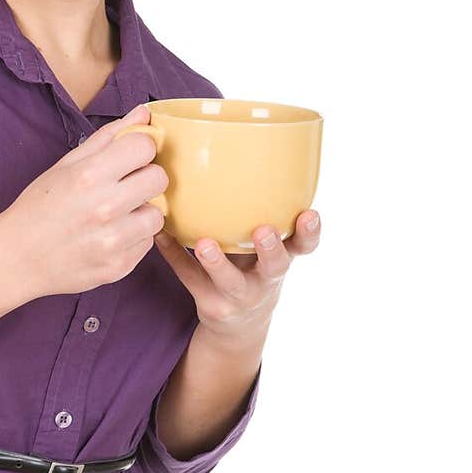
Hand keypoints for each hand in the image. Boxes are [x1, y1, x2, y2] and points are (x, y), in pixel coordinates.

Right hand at [2, 102, 168, 297]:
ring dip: (141, 212)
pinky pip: (146, 243)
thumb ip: (108, 137)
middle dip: (146, 178)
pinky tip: (108, 236)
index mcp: (89, 176)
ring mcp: (113, 241)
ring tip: (116, 216)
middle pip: (159, 178)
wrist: (17, 259)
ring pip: (157, 215)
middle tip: (125, 186)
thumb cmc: (38, 208)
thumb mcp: (65, 165)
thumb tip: (143, 113)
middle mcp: (104, 208)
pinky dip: (133, 238)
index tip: (129, 157)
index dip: (140, 148)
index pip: (145, 146)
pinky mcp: (119, 266)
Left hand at [153, 211, 321, 346]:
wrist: (239, 324)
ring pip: (230, 280)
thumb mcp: (266, 248)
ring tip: (206, 243)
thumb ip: (262, 212)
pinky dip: (174, 256)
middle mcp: (266, 279)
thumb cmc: (252, 266)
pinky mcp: (211, 304)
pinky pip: (190, 279)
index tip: (309, 214)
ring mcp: (238, 296)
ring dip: (217, 261)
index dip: (310, 232)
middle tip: (263, 230)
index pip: (305, 246)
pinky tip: (161, 235)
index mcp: (283, 258)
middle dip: (271, 249)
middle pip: (275, 266)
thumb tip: (238, 148)